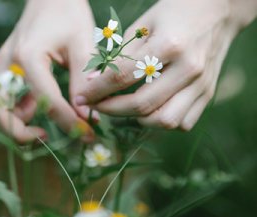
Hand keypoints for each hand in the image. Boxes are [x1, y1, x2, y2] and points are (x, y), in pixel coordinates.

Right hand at [0, 0, 96, 142]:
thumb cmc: (68, 14)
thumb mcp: (82, 44)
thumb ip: (83, 80)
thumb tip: (87, 115)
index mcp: (28, 57)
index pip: (47, 101)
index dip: (69, 123)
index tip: (87, 134)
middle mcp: (9, 65)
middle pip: (3, 114)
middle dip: (25, 135)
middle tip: (52, 138)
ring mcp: (4, 68)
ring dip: (18, 126)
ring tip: (45, 131)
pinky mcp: (8, 71)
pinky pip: (7, 100)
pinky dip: (21, 113)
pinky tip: (43, 111)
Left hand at [75, 0, 254, 130]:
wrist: (218, 11)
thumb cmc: (175, 13)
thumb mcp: (143, 25)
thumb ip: (119, 55)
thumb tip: (91, 81)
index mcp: (169, 44)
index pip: (122, 76)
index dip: (96, 90)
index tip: (81, 98)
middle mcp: (188, 68)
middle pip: (142, 104)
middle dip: (112, 110)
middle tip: (98, 106)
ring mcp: (201, 84)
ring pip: (165, 120)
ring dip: (138, 120)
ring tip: (125, 109)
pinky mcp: (208, 93)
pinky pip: (183, 122)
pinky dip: (161, 121)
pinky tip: (151, 110)